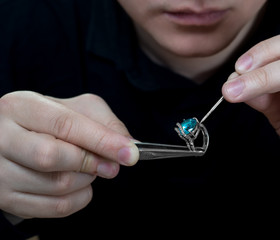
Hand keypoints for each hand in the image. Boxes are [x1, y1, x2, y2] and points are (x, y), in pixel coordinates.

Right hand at [0, 91, 138, 218]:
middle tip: (110, 165)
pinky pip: (55, 208)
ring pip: (56, 185)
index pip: (65, 125)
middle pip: (53, 157)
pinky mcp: (5, 199)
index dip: (102, 141)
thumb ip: (103, 122)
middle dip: (92, 163)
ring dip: (86, 180)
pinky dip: (79, 199)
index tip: (130, 153)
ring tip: (88, 169)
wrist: (10, 140)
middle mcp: (0, 138)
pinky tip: (81, 186)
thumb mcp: (72, 109)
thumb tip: (130, 145)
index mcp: (19, 107)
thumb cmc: (46, 122)